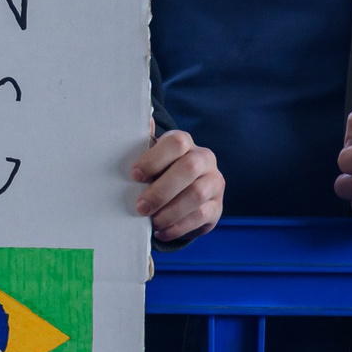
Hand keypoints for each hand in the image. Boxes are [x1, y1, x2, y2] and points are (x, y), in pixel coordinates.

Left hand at [129, 126, 223, 241]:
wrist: (180, 192)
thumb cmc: (158, 169)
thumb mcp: (149, 155)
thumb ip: (142, 141)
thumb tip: (138, 120)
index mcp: (185, 142)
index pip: (176, 142)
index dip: (155, 158)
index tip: (134, 176)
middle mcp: (204, 159)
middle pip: (188, 169)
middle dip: (161, 191)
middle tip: (141, 207)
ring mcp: (214, 183)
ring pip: (196, 195)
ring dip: (170, 211)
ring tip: (151, 221)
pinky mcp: (217, 207)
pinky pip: (201, 216)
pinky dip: (179, 226)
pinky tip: (162, 231)